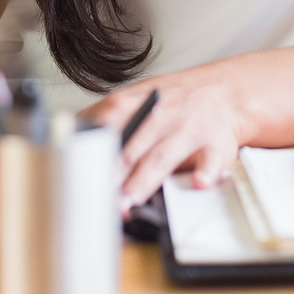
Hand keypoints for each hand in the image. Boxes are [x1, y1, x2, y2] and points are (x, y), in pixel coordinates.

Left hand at [81, 69, 246, 210]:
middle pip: (129, 148)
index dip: (91, 151)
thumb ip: (104, 116)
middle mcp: (160, 117)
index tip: (78, 174)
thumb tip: (67, 132)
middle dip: (111, 175)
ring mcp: (188, 131)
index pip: (107, 126)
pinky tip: (199, 183)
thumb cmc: (174, 99)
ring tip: (127, 202)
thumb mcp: (136, 96)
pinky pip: (211, 160)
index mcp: (136, 104)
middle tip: (94, 201)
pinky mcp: (215, 146)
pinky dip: (206, 173)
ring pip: (162, 157)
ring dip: (143, 180)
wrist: (225, 90)